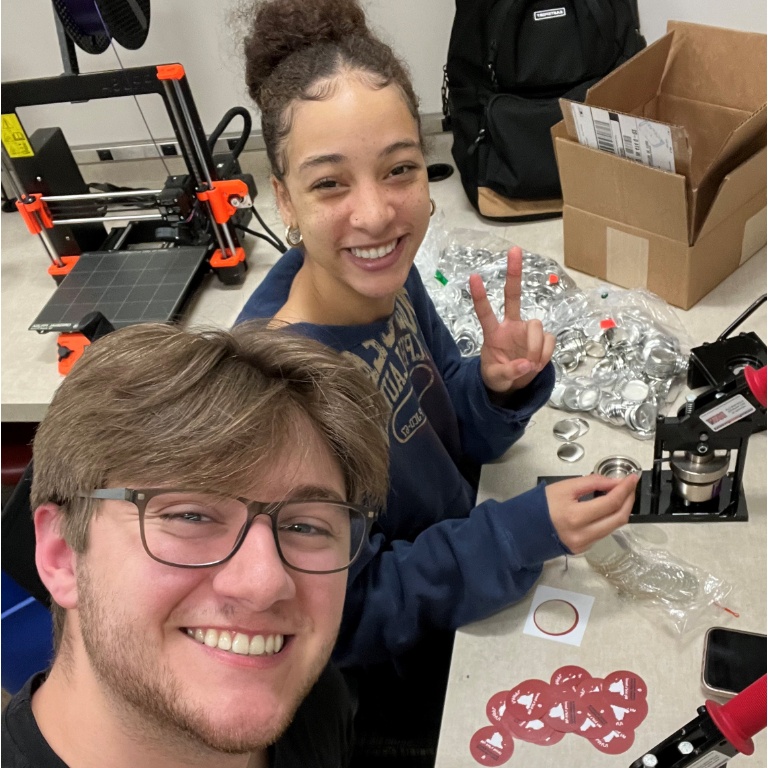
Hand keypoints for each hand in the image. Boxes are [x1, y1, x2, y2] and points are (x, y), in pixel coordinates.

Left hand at [470, 246, 555, 392]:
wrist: (513, 385)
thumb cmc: (497, 376)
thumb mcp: (496, 379)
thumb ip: (508, 372)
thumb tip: (526, 365)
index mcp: (493, 333)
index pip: (485, 312)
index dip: (480, 296)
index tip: (473, 276)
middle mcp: (511, 326)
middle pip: (513, 295)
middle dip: (514, 273)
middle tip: (514, 249)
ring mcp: (527, 330)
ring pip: (537, 327)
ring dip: (535, 348)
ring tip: (530, 364)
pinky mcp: (543, 339)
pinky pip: (549, 343)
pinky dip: (545, 355)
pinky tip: (537, 364)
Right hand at [545, 473, 639, 553]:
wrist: (522, 530)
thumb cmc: (539, 505)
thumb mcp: (563, 487)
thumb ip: (591, 482)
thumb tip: (615, 482)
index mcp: (576, 517)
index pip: (611, 503)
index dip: (625, 489)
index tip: (632, 478)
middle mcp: (583, 535)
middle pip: (619, 518)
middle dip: (629, 500)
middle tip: (630, 486)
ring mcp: (584, 545)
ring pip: (613, 527)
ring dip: (621, 510)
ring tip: (621, 495)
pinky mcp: (583, 549)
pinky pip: (602, 533)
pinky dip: (609, 519)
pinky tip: (606, 509)